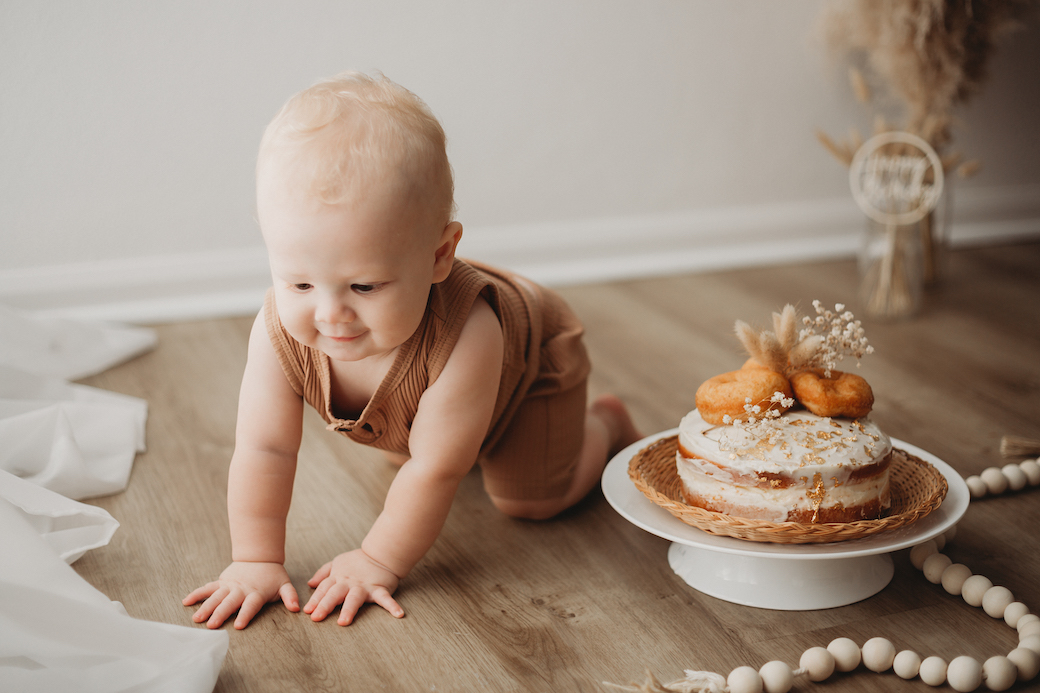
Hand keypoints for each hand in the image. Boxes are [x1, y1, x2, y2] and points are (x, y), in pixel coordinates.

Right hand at [183, 561, 299, 629]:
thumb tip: (297, 608)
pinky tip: (186, 602)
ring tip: (196, 619)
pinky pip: (207, 588)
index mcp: (256, 593)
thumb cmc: (273, 575)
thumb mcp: (284, 584)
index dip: (245, 615)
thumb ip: (290, 596)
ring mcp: (229, 585)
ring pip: (216, 597)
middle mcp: (241, 590)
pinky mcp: (221, 582)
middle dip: (220, 614)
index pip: (250, 606)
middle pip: (229, 603)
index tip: (238, 626)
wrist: (260, 556)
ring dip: (206, 607)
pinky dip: (197, 594)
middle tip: (211, 626)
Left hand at [304, 549, 403, 624]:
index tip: (307, 611)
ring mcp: (364, 586)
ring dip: (349, 609)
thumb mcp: (337, 562)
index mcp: (338, 577)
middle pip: (335, 594)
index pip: (324, 589)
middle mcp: (349, 583)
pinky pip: (385, 598)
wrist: (380, 553)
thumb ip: (323, 573)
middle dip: (325, 605)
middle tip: (316, 618)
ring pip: (354, 598)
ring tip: (343, 622)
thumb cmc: (358, 560)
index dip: (315, 599)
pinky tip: (398, 614)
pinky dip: (392, 606)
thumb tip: (310, 584)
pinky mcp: (380, 589)